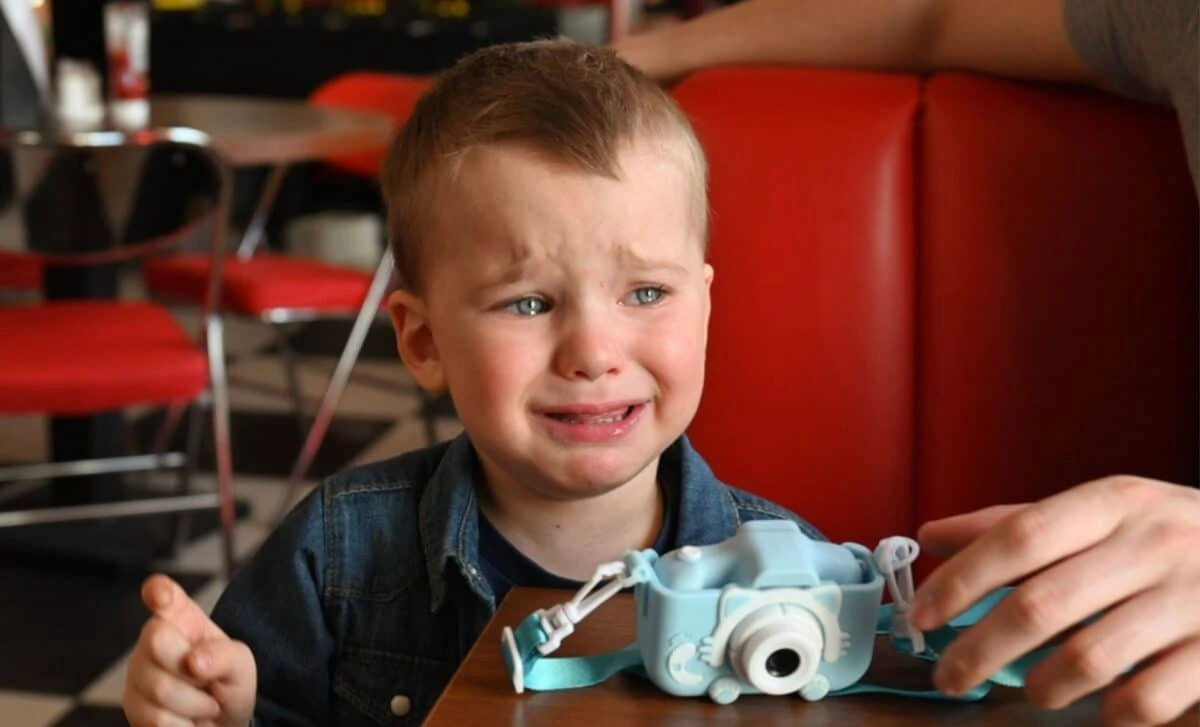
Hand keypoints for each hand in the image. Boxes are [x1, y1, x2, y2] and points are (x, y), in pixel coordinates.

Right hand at [123, 574, 256, 726]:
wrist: (219, 724)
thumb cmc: (227, 684)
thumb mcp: (240, 665)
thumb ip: (224, 656)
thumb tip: (194, 660)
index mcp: (183, 619)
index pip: (165, 596)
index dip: (160, 592)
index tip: (160, 594)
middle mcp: (153, 640)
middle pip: (157, 640)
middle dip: (192, 669)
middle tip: (208, 682)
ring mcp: (137, 673)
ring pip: (159, 688)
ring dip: (194, 705)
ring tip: (203, 703)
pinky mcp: (131, 705)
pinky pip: (155, 719)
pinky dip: (182, 725)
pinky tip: (187, 720)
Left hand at [911, 476, 1199, 725]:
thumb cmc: (1169, 537)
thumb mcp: (1102, 513)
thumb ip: (1017, 524)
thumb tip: (931, 536)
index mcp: (1115, 503)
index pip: (1019, 537)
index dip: (962, 578)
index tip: (920, 613)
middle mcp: (1155, 544)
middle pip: (1041, 605)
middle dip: (979, 649)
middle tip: (948, 674)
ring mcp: (1194, 600)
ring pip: (1087, 659)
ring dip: (1040, 685)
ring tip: (1028, 689)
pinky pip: (1144, 700)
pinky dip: (1108, 711)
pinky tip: (1099, 705)